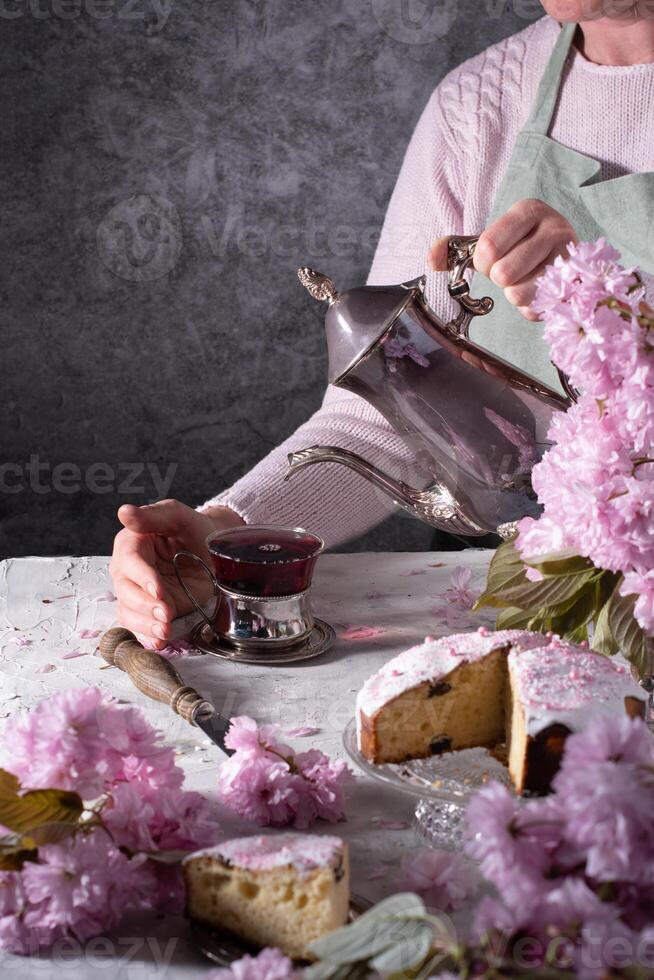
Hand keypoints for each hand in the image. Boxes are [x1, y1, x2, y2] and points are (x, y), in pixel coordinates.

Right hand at [109, 500, 243, 648]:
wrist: (211, 552)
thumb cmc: (193, 530)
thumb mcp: (179, 516)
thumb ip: (154, 515)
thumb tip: (124, 512)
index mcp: (131, 543)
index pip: (129, 561)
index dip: (142, 577)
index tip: (159, 590)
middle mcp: (128, 570)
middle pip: (125, 591)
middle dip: (146, 605)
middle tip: (167, 613)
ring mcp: (137, 593)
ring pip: (129, 612)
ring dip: (145, 625)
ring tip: (166, 631)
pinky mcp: (148, 611)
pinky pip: (140, 626)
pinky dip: (148, 636)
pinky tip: (160, 642)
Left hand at [428, 199, 577, 320]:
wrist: (563, 257)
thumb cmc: (520, 247)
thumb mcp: (489, 240)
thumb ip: (456, 249)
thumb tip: (431, 259)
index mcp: (528, 211)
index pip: (488, 247)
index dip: (481, 262)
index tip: (490, 259)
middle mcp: (554, 228)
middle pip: (503, 273)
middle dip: (498, 279)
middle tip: (508, 271)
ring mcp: (568, 258)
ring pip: (519, 294)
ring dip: (512, 295)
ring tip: (523, 281)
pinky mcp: (575, 286)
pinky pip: (536, 309)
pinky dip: (527, 307)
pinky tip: (536, 292)